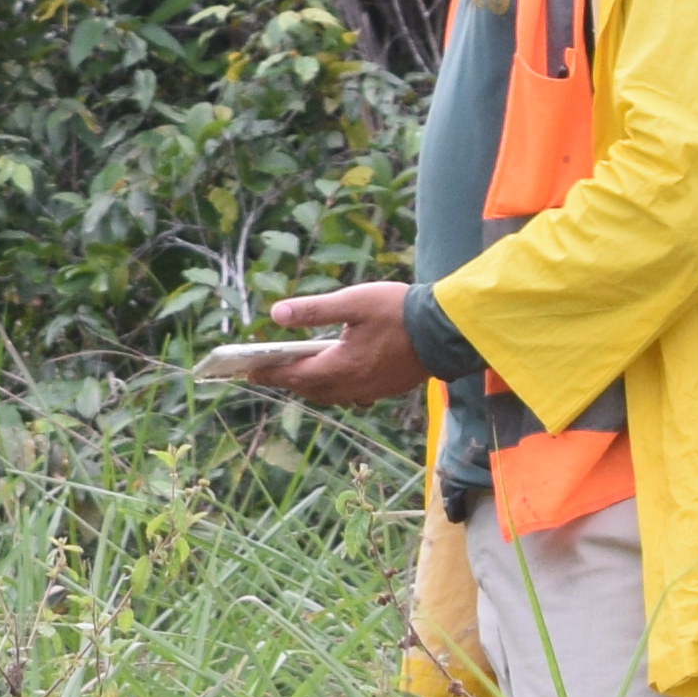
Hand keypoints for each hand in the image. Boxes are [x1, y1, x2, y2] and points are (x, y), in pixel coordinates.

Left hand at [235, 282, 430, 408]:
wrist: (448, 329)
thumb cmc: (400, 311)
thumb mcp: (353, 302)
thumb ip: (313, 310)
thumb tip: (276, 315)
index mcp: (342, 365)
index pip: (295, 375)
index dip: (269, 373)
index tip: (248, 371)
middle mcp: (354, 384)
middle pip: (311, 389)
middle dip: (288, 380)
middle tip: (267, 370)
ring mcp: (373, 389)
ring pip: (332, 394)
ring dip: (311, 385)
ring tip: (297, 370)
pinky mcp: (388, 387)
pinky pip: (352, 394)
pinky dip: (336, 386)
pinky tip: (337, 371)